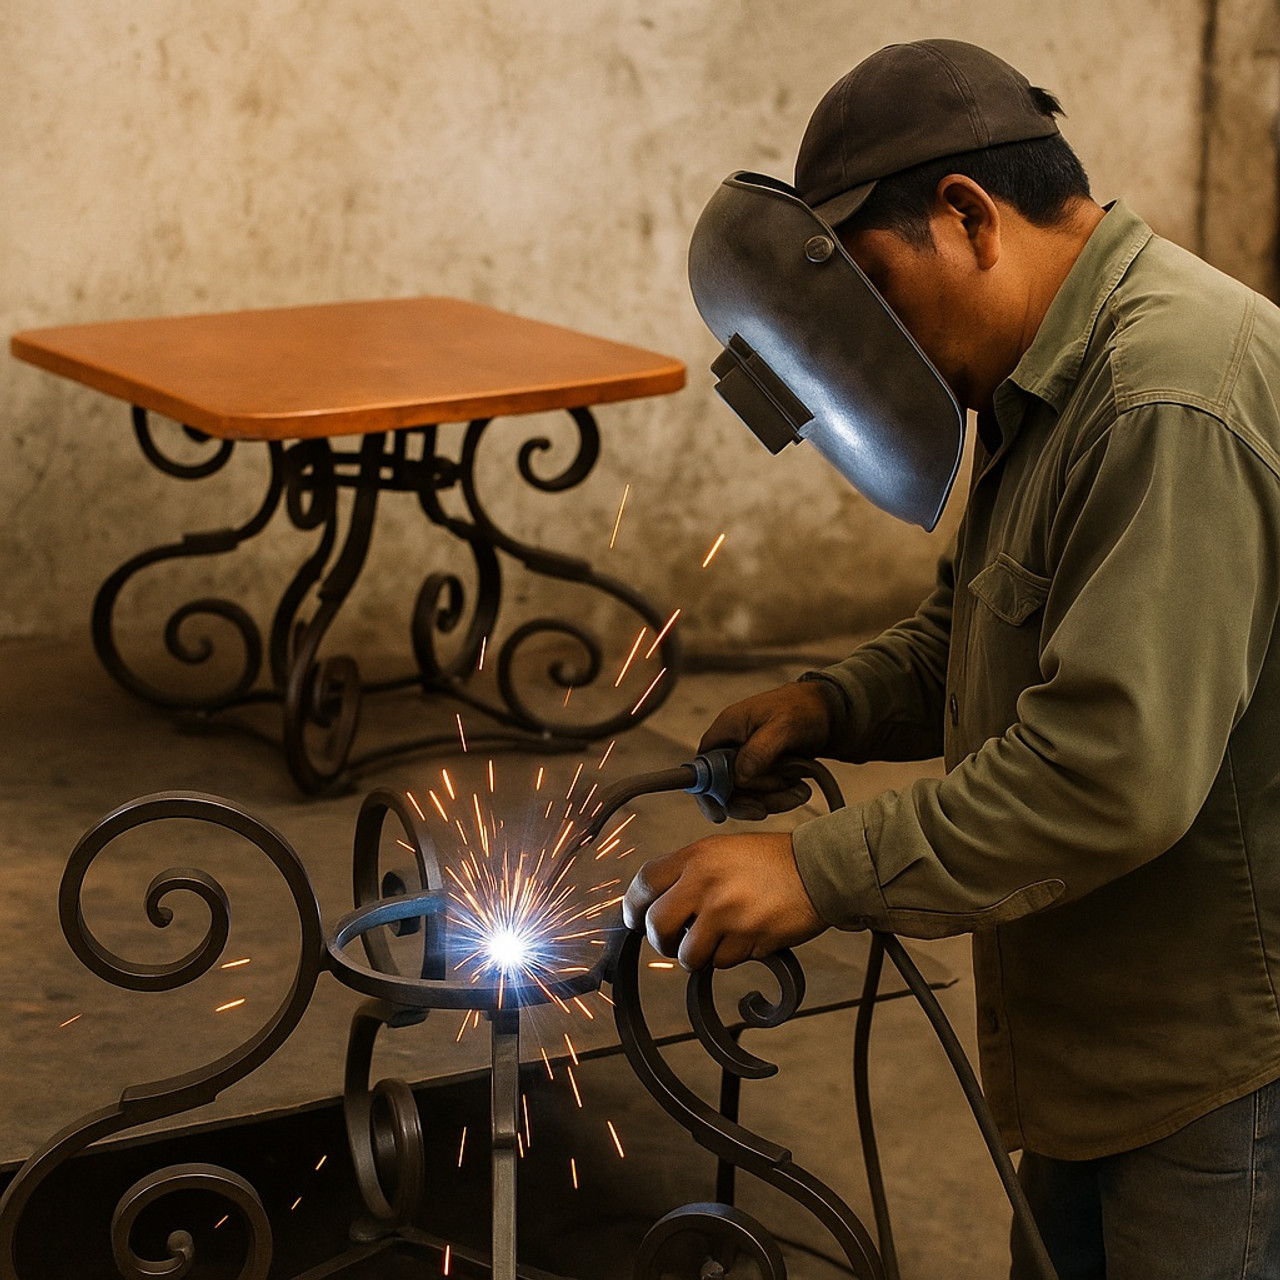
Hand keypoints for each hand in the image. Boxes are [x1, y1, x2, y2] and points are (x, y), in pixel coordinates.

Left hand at [622, 832, 826, 969]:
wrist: (818, 870)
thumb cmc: (771, 861)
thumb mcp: (722, 850)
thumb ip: (690, 872)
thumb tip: (659, 904)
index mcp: (696, 856)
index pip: (644, 883)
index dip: (633, 907)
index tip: (636, 919)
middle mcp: (705, 883)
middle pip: (656, 925)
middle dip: (661, 941)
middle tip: (674, 941)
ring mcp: (725, 913)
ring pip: (689, 954)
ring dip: (700, 954)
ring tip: (720, 937)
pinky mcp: (747, 938)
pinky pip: (722, 962)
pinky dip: (731, 956)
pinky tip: (747, 934)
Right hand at [698, 682, 833, 818]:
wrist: (827, 713)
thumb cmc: (803, 708)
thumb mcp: (783, 726)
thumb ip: (759, 751)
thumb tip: (739, 777)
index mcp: (727, 729)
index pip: (703, 766)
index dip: (707, 791)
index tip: (720, 812)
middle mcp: (732, 747)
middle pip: (724, 788)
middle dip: (750, 799)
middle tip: (774, 798)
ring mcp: (746, 762)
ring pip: (746, 796)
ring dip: (771, 800)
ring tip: (797, 790)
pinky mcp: (762, 773)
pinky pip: (762, 796)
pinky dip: (780, 798)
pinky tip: (799, 788)